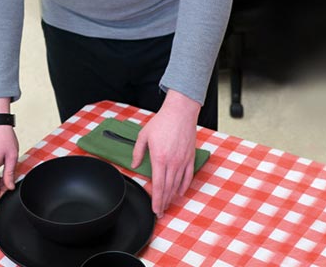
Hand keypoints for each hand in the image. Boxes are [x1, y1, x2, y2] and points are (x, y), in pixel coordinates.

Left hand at [131, 90, 199, 216]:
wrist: (180, 113)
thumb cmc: (161, 122)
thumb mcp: (144, 135)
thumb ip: (138, 152)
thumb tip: (134, 165)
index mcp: (159, 158)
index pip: (157, 185)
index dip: (156, 200)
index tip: (155, 210)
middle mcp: (172, 163)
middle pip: (168, 189)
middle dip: (163, 203)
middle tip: (160, 212)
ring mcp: (182, 161)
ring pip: (177, 185)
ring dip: (172, 197)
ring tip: (167, 205)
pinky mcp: (190, 158)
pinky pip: (188, 177)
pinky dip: (184, 187)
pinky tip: (179, 192)